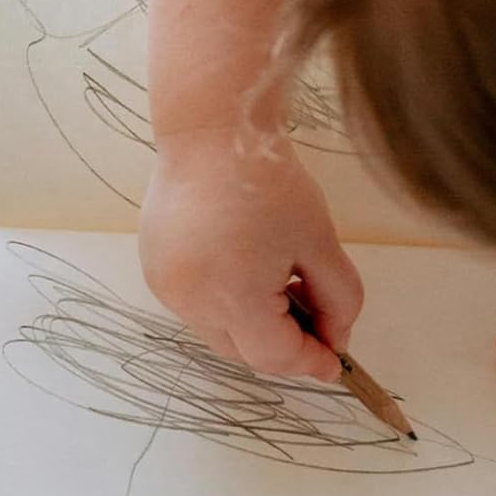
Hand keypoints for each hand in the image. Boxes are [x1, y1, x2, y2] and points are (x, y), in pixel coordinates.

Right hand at [138, 128, 363, 381]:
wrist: (213, 133)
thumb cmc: (271, 182)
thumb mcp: (321, 244)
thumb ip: (339, 301)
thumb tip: (336, 339)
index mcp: (233, 295)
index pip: (275, 357)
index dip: (309, 361)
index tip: (336, 362)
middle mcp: (191, 301)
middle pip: (245, 353)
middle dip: (283, 345)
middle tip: (316, 319)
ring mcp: (167, 289)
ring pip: (221, 334)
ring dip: (254, 326)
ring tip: (279, 281)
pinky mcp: (156, 273)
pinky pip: (199, 309)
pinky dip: (227, 304)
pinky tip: (246, 267)